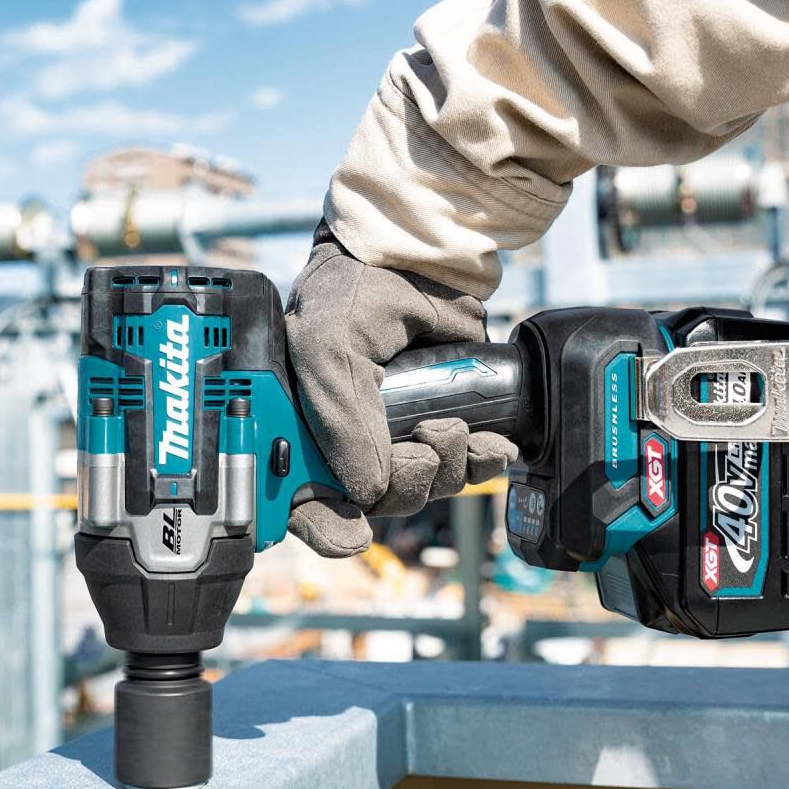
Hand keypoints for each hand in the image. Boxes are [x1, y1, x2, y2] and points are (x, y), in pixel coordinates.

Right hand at [285, 223, 517, 557]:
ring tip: (449, 429)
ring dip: (446, 473)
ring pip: (424, 490)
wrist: (423, 255)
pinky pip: (467, 470)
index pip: (302, 502)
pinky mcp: (444, 422)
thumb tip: (369, 492)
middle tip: (419, 446)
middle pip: (374, 504)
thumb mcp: (328, 348)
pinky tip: (488, 446)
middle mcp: (345, 438)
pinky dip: (482, 465)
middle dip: (404, 485)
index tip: (349, 532)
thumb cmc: (355, 291)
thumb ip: (341, 424)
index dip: (323, 526)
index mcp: (300, 429)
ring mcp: (396, 433)